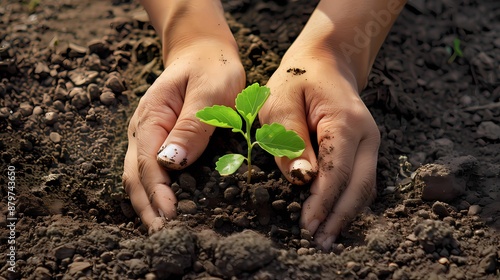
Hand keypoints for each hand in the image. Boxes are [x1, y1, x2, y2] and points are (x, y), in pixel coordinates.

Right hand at [123, 40, 244, 232]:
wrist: (204, 54)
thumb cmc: (210, 69)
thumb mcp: (209, 92)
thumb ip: (191, 126)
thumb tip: (171, 163)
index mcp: (151, 118)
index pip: (148, 163)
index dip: (158, 192)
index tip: (171, 216)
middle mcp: (143, 131)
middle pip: (137, 176)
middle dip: (148, 207)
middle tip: (165, 235)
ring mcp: (149, 137)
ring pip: (141, 177)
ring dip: (149, 204)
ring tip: (163, 230)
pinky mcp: (160, 142)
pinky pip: (152, 171)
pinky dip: (156, 193)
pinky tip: (167, 208)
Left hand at [260, 47, 379, 249]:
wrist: (325, 63)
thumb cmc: (298, 81)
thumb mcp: (280, 101)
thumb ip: (290, 139)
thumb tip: (303, 179)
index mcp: (345, 121)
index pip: (337, 170)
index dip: (322, 201)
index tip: (307, 225)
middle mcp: (367, 135)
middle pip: (360, 185)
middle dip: (340, 216)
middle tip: (320, 242)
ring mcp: (371, 143)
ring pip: (365, 187)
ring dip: (346, 214)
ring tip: (327, 238)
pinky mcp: (366, 149)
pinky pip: (361, 180)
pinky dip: (349, 201)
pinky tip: (334, 217)